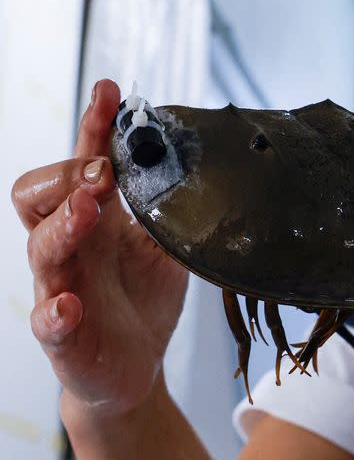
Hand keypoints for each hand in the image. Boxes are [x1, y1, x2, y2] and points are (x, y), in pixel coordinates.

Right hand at [11, 80, 187, 419]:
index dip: (92, 127)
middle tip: (102, 170)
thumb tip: (209, 172)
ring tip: (89, 207)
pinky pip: (47, 319)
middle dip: (67, 173)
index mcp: (98, 221)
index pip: (83, 163)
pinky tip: (71, 303)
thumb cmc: (143, 300)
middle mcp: (73, 247)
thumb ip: (175, 214)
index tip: (109, 91)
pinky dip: (56, 310)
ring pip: (41, 247)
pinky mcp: (63, 334)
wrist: (136, 367)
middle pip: (38, 194)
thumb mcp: (166, 249)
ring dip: (64, 223)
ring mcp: (61, 288)